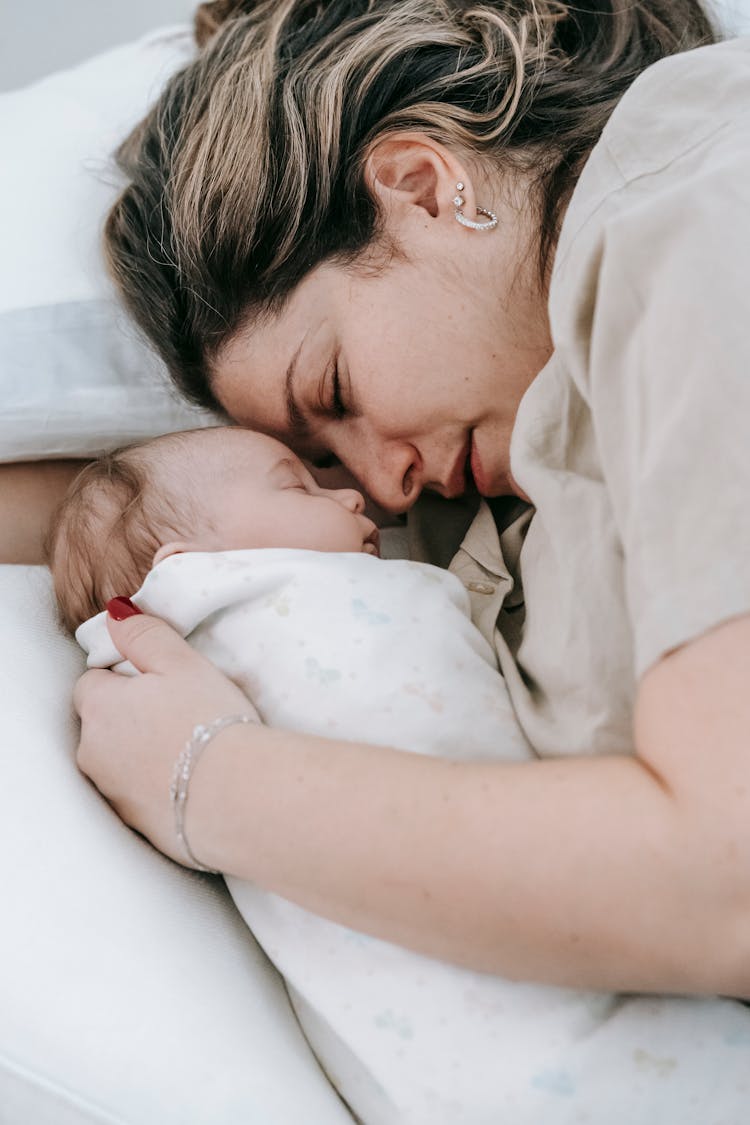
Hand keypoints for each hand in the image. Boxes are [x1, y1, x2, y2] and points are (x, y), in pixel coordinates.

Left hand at [74, 602, 258, 866]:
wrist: (239, 799)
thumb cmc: (211, 722)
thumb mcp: (182, 663)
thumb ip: (143, 634)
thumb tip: (115, 612)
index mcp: (99, 708)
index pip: (92, 683)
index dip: (125, 680)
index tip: (161, 685)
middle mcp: (93, 753)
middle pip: (102, 725)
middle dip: (130, 718)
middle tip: (181, 714)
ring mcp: (112, 793)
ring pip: (118, 762)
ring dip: (142, 754)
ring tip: (191, 750)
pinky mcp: (135, 825)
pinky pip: (139, 795)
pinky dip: (157, 787)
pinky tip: (192, 783)